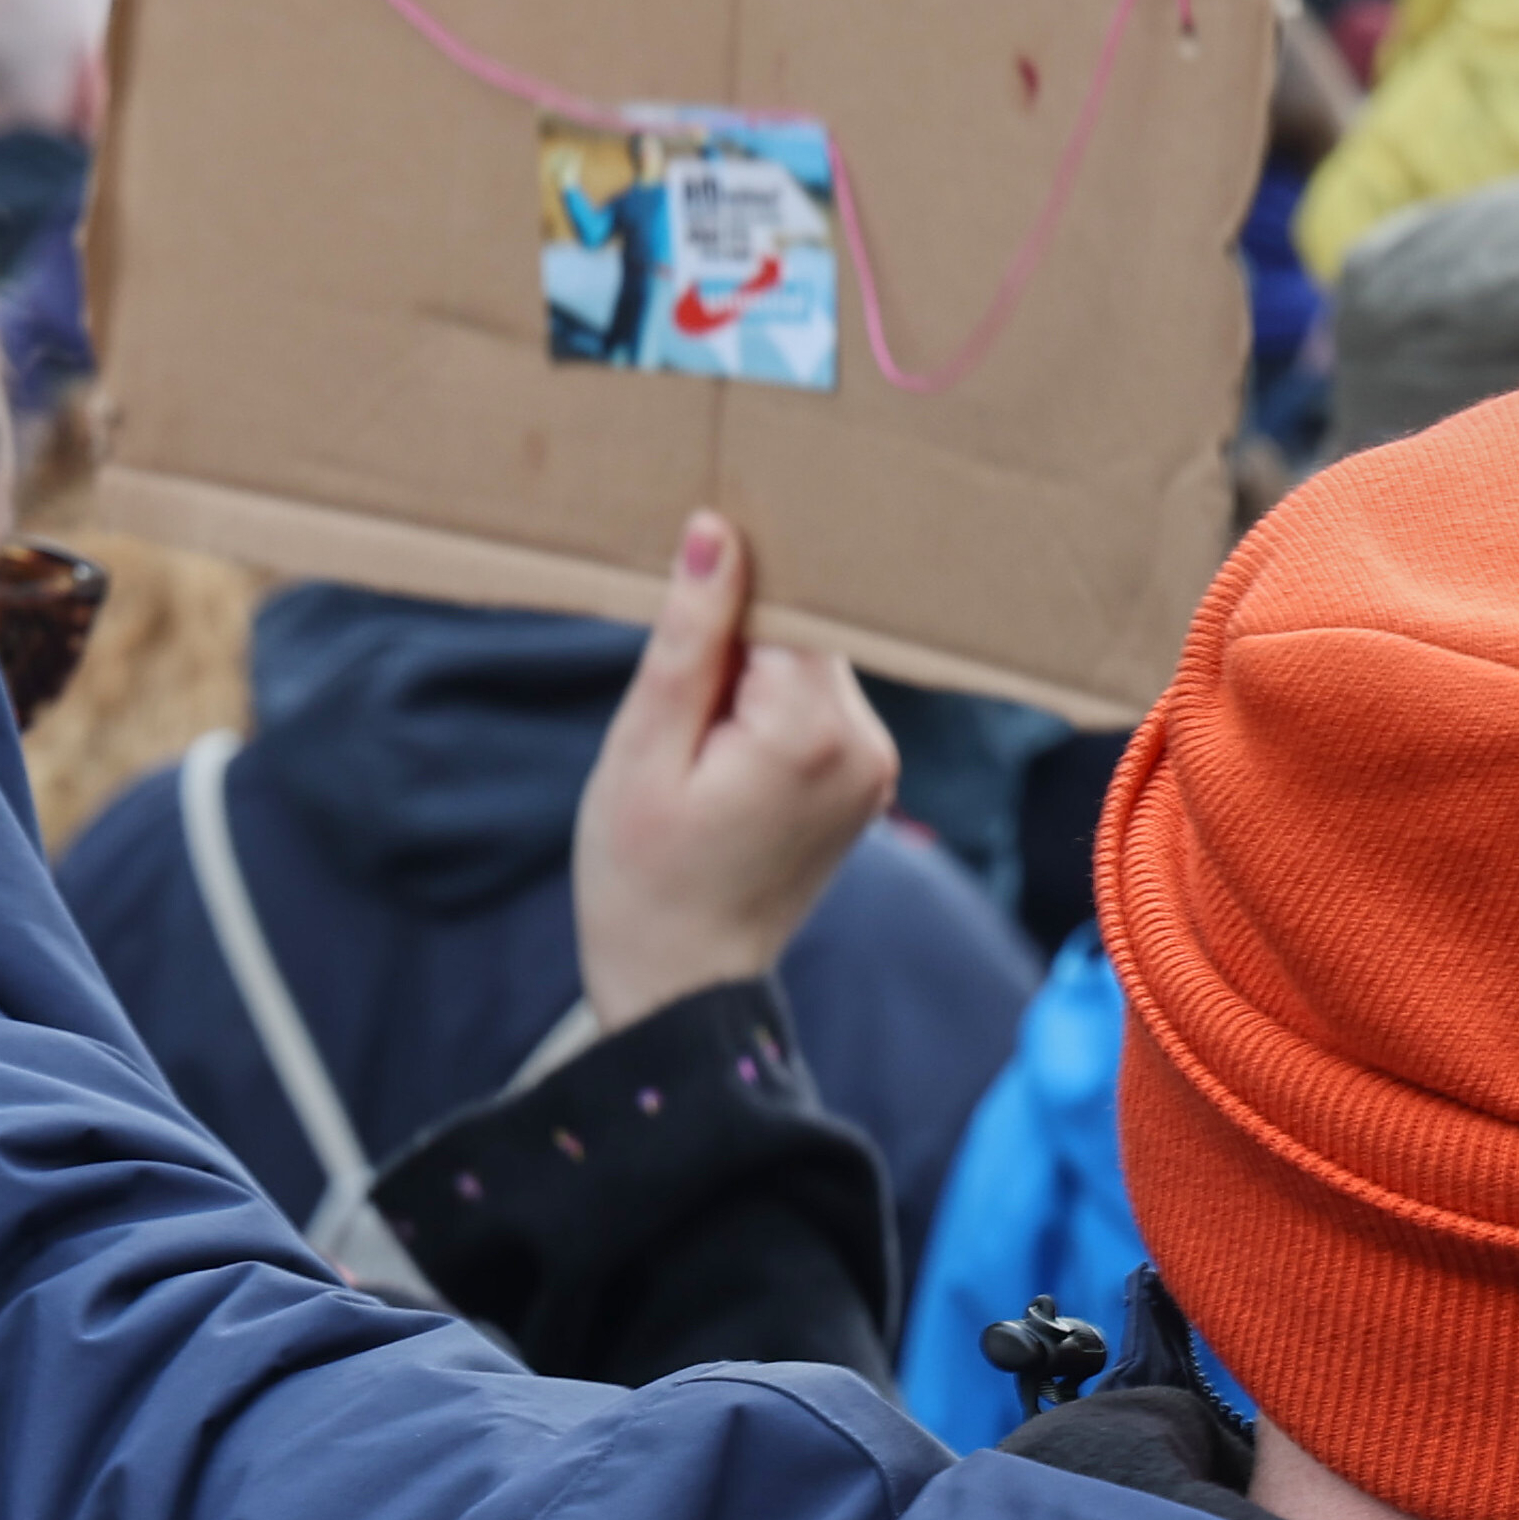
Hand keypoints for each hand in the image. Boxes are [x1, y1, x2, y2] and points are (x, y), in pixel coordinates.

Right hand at [571, 513, 900, 1033]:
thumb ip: (689, 640)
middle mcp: (867, 742)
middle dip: (736, 647)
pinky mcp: (869, 780)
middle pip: (804, 633)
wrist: (681, 986)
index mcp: (813, 731)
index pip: (789, 603)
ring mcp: (877, 765)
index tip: (687, 609)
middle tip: (678, 708)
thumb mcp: (642, 752)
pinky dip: (769, 714)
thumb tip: (718, 533)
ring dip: (751, 683)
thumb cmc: (641, 879)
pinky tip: (723, 763)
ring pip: (809, 668)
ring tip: (696, 748)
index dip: (730, 595)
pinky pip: (819, 708)